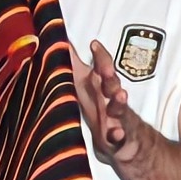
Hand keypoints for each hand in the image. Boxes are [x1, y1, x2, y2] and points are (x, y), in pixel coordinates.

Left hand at [71, 39, 141, 164]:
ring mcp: (117, 117)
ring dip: (119, 102)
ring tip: (121, 95)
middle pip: (112, 85)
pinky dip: (118, 135)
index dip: (100, 56)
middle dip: (110, 77)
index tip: (94, 44)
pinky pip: (119, 137)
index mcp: (101, 85)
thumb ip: (73, 62)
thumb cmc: (98, 105)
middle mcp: (111, 98)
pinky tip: (116, 133)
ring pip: (120, 108)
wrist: (118, 139)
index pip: (104, 67)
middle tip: (106, 70)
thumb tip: (59, 40)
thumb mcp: (84, 84)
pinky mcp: (117, 137)